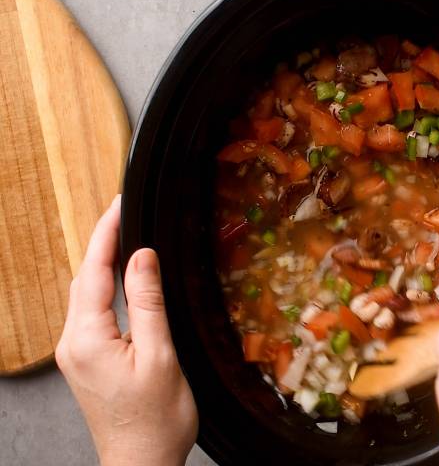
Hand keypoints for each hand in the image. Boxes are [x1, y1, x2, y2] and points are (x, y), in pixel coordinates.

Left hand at [55, 196, 197, 465]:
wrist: (140, 462)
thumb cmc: (156, 419)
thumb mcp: (159, 356)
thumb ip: (148, 303)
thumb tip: (143, 258)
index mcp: (87, 339)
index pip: (95, 272)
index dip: (107, 234)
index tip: (119, 205)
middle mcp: (72, 343)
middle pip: (85, 280)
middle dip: (103, 244)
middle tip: (126, 215)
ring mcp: (75, 353)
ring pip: (86, 296)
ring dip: (104, 266)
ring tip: (126, 240)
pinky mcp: (84, 361)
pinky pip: (90, 314)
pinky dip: (106, 290)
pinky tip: (123, 283)